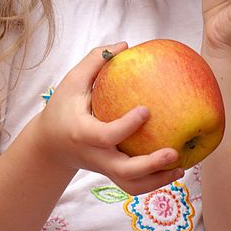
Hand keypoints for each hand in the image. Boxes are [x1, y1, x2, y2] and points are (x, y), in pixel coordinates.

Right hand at [34, 43, 183, 195]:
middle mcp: (95, 155)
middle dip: (150, 165)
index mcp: (82, 133)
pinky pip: (134, 184)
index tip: (146, 110)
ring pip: (131, 185)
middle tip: (174, 152)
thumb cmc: (62, 108)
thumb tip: (124, 45)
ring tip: (181, 168)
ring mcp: (104, 168)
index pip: (106, 135)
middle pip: (123, 171)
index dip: (127, 126)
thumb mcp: (71, 82)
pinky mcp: (111, 174)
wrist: (50, 145)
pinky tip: (175, 169)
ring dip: (157, 180)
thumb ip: (94, 62)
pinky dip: (154, 181)